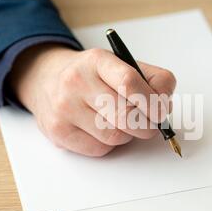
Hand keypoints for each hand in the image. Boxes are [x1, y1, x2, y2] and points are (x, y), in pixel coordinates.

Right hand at [8, 44, 175, 156]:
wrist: (46, 80)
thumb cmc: (92, 76)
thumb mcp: (120, 64)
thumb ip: (151, 80)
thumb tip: (165, 107)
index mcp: (97, 61)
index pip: (131, 82)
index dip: (154, 102)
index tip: (161, 112)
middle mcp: (77, 82)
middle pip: (127, 115)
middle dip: (147, 125)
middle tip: (150, 125)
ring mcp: (65, 108)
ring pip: (115, 136)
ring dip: (128, 135)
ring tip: (122, 123)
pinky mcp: (59, 132)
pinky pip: (99, 149)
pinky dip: (109, 145)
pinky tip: (102, 130)